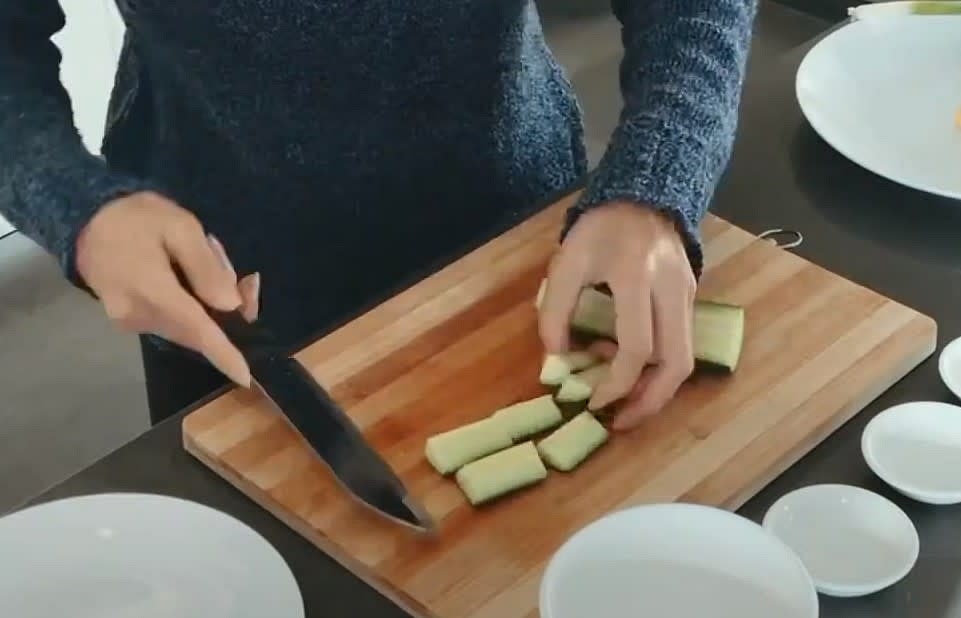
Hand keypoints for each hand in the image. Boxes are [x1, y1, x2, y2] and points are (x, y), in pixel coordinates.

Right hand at [76, 191, 260, 386]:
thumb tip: (230, 305)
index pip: (197, 330)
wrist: (85, 218)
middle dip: (227, 317)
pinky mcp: (127, 320)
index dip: (223, 354)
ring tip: (217, 267)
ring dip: (209, 310)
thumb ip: (206, 267)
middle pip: (196, 331)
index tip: (244, 376)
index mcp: (152, 292)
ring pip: (185, 328)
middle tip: (249, 282)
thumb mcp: (180, 227)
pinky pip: (170, 322)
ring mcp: (130, 322)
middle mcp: (139, 316)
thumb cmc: (137, 217)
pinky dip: (191, 309)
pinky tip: (194, 280)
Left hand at [538, 201, 696, 429]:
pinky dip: (659, 367)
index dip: (617, 383)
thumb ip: (555, 311)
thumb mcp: (566, 263)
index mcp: (636, 276)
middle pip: (677, 363)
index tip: (593, 401)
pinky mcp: (692, 297)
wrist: (641, 195)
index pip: (638, 347)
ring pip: (686, 359)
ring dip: (658, 390)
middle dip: (649, 401)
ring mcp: (688, 294)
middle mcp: (671, 289)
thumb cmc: (598, 229)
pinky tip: (631, 370)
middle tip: (620, 422)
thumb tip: (556, 361)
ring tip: (627, 406)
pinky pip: (682, 343)